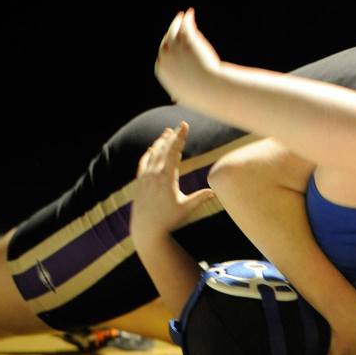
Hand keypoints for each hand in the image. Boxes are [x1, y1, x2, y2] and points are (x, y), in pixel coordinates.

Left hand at [131, 122, 215, 240]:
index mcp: (167, 177)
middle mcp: (154, 174)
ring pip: (153, 154)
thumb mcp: (186, 208)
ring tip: (167, 132)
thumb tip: (215, 191)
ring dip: (161, 142)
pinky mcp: (140, 182)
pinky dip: (149, 154)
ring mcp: (145, 177)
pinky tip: (152, 149)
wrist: (146, 228)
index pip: (174, 151)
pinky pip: (144, 162)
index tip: (184, 126)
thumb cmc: (168, 220)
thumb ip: (200, 198)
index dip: (180, 137)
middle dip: (172, 136)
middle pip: (164, 149)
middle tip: (179, 126)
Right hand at [154, 8, 220, 105]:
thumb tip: (175, 99)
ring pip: (174, 30)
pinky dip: (186, 18)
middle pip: (166, 40)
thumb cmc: (201, 95)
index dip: (167, 48)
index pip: (161, 55)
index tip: (171, 44)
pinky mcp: (186, 39)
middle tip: (175, 26)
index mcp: (162, 71)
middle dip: (170, 32)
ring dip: (177, 22)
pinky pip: (185, 25)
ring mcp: (175, 46)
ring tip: (182, 17)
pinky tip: (190, 14)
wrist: (209, 89)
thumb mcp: (185, 96)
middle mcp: (165, 56)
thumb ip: (179, 96)